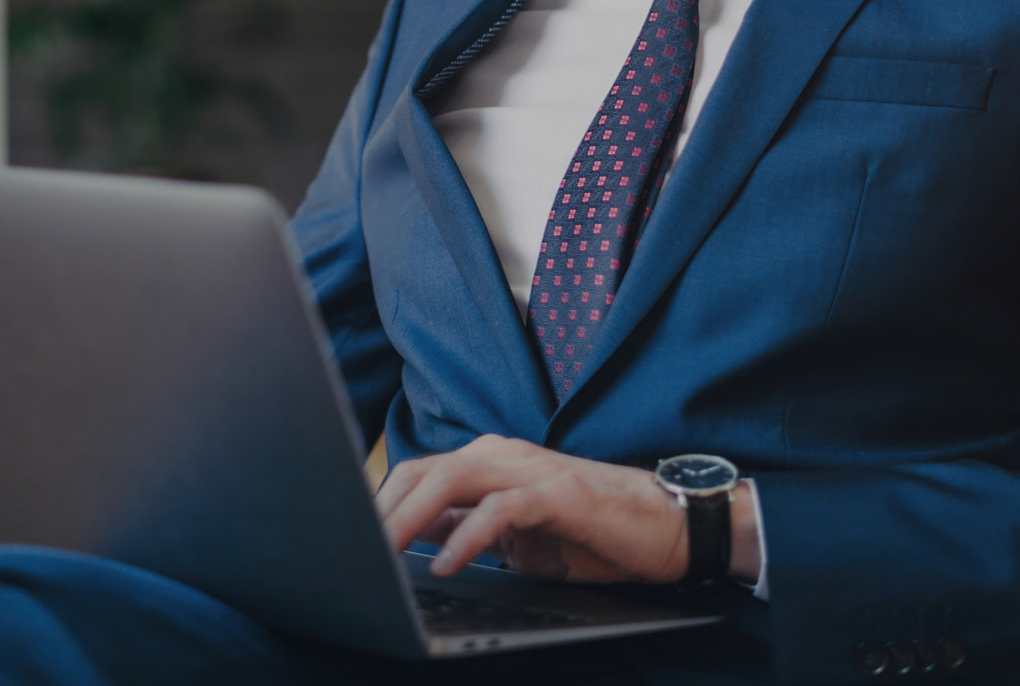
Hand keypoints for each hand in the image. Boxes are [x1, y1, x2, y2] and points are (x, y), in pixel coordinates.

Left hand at [375, 434, 687, 582]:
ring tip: (383, 549)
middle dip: (384, 508)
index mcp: (492, 462)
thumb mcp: (518, 535)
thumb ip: (469, 526)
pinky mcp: (558, 494)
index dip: (383, 504)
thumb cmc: (595, 531)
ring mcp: (531, 470)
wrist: (667, 527)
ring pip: (454, 478)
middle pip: (426, 471)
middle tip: (353, 546)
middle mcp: (505, 455)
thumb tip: (415, 535)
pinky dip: (467, 536)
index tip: (353, 537)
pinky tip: (447, 563)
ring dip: (411, 516)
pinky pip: (500, 509)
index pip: (421, 474)